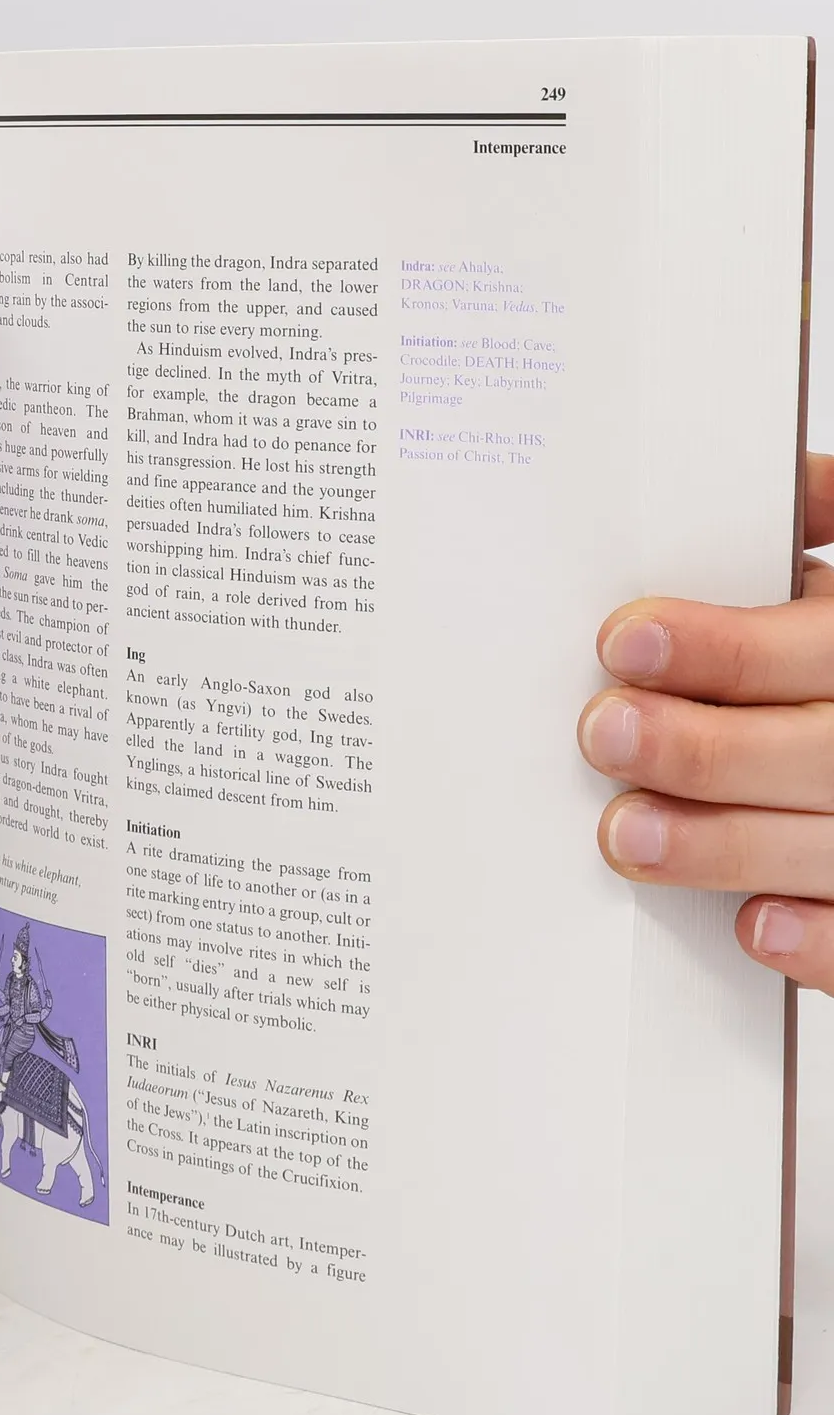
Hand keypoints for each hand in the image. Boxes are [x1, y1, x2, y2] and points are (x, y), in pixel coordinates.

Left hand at [580, 452, 833, 993]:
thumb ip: (820, 527)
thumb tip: (780, 476)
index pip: (817, 645)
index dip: (725, 646)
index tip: (624, 639)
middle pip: (822, 752)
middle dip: (705, 747)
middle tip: (603, 732)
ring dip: (727, 844)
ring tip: (627, 834)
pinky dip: (818, 939)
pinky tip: (751, 926)